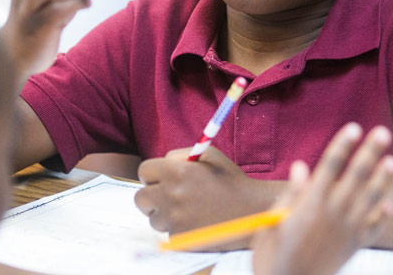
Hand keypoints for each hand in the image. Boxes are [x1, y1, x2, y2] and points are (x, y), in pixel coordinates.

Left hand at [134, 146, 279, 249]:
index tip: (161, 179)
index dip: (152, 174)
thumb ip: (181, 154)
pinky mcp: (180, 238)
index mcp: (177, 171)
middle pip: (141, 198)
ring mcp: (174, 219)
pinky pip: (167, 232)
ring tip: (188, 210)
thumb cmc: (230, 181)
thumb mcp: (210, 155)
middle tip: (168, 196)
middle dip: (152, 196)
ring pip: (153, 218)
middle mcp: (172, 195)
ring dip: (165, 215)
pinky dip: (177, 228)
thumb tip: (162, 162)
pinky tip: (195, 221)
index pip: (144, 171)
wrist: (251, 210)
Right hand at [251, 123, 392, 274]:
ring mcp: (346, 231)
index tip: (354, 127)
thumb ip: (290, 194)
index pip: (330, 166)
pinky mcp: (354, 247)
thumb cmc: (273, 255)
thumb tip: (301, 166)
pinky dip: (382, 217)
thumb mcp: (272, 221)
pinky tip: (388, 204)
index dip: (343, 145)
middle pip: (355, 176)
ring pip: (370, 199)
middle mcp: (333, 214)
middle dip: (369, 153)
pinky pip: (373, 229)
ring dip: (382, 180)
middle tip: (383, 133)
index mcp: (310, 203)